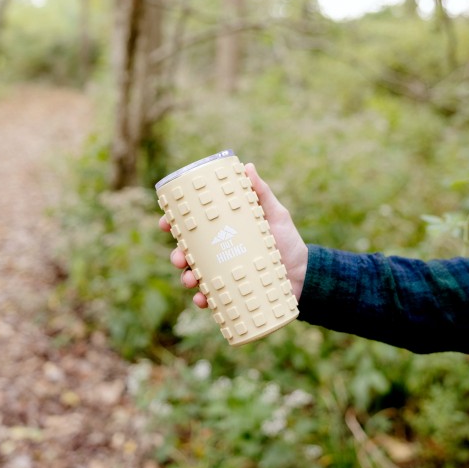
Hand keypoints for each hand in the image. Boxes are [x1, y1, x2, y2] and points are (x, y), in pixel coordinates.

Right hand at [158, 163, 307, 307]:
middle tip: (178, 256)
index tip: (165, 222)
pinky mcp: (231, 292)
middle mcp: (220, 253)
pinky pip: (211, 297)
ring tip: (190, 280)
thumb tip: (247, 167)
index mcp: (223, 232)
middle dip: (176, 255)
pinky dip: (203, 299)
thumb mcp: (275, 214)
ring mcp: (224, 273)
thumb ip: (262, 193)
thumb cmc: (287, 242)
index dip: (174, 224)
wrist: (303, 274)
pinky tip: (202, 299)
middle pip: (188, 253)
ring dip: (186, 278)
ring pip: (194, 276)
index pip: (194, 228)